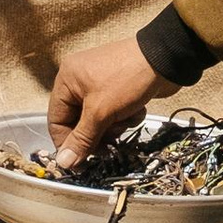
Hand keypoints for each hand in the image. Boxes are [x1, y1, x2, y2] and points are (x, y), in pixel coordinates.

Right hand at [47, 30, 170, 166]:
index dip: (66, 143)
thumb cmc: (127, 80)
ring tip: (126, 117)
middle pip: (79, 122)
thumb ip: (82, 139)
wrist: (166, 58)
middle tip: (109, 145)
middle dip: (97, 134)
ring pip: (99, 121)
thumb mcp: (101, 112)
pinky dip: (126, 116)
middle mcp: (79, 80)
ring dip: (115, 125)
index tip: (79, 163)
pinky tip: (137, 108)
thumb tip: (64, 163)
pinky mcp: (119, 89)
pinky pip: (114, 113)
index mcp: (67, 80)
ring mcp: (100, 84)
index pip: (56, 120)